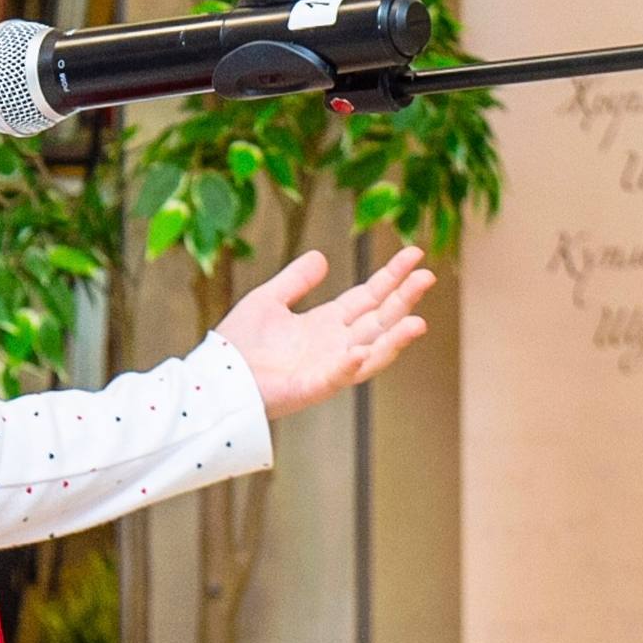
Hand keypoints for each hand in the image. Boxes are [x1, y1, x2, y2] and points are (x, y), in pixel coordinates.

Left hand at [215, 244, 434, 419]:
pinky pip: (336, 377)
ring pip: (372, 352)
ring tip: (418, 322)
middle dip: (403, 299)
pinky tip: (360, 351)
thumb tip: (322, 257)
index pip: (369, 297)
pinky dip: (349, 366)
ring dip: (395, 339)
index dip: (392, 276)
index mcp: (326, 323)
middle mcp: (336, 345)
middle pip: (379, 320)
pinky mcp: (311, 388)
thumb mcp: (268, 300)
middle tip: (427, 276)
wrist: (216, 378)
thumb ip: (295, 281)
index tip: (415, 254)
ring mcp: (328, 368)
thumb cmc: (239, 345)